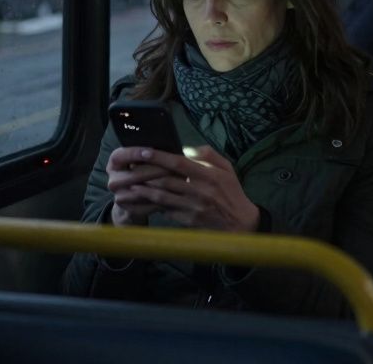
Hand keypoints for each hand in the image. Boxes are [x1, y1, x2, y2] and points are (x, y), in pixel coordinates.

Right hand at [105, 146, 178, 226]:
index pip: (121, 156)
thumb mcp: (139, 160)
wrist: (132, 198)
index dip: (136, 153)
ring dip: (161, 186)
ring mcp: (119, 196)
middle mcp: (113, 180)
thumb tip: (165, 145)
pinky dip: (160, 200)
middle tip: (173, 168)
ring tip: (177, 181)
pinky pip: (146, 205)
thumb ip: (148, 154)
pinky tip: (173, 195)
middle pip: (134, 175)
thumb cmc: (142, 171)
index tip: (152, 150)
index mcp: (114, 163)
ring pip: (142, 191)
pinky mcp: (128, 210)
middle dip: (155, 170)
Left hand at [121, 145, 260, 233]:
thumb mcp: (226, 168)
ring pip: (162, 197)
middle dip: (147, 173)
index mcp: (208, 176)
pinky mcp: (188, 221)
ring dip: (145, 190)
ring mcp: (192, 208)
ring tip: (133, 183)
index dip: (160, 157)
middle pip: (166, 180)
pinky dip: (155, 204)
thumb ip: (208, 154)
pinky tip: (146, 199)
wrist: (240, 224)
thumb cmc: (232, 192)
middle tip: (132, 167)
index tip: (144, 152)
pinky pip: (166, 211)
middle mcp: (199, 191)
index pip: (179, 163)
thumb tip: (186, 148)